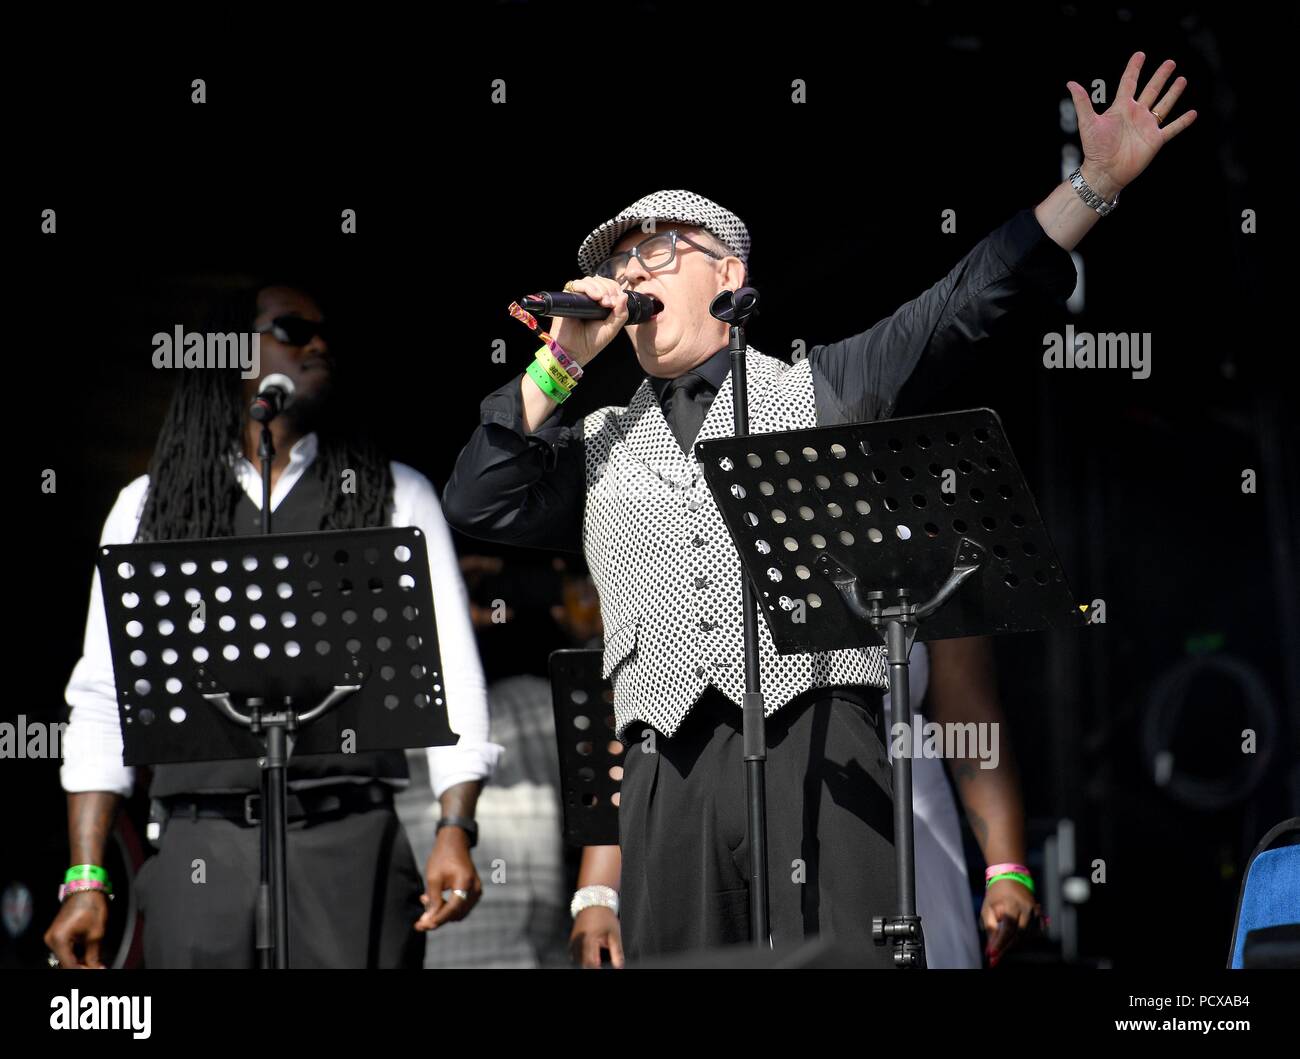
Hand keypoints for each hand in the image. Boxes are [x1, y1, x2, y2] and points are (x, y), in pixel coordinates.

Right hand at [43, 891, 109, 968]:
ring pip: (64, 958)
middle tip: (96, 968)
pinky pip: (64, 950)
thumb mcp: (96, 933)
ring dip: (78, 962)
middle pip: (64, 963)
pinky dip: (74, 955)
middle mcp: (51, 939)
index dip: (83, 970)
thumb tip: (96, 968)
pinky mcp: (56, 935)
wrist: (85, 888)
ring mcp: (52, 937)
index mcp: (59, 939)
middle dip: (81, 967)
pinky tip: (86, 957)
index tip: (95, 970)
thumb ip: (93, 954)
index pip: (68, 965)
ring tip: (93, 964)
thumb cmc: (91, 905)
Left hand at [415, 829, 481, 930]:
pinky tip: (435, 900)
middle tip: (420, 921)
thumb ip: (433, 900)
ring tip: (426, 901)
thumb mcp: (433, 878)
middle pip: (456, 914)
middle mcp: (475, 889)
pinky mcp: (474, 892)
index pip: (452, 909)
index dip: (438, 919)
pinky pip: (460, 907)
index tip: (423, 926)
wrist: (454, 844)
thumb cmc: (442, 857)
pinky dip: (448, 908)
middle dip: (438, 918)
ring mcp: (476, 891)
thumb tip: (429, 921)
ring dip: (442, 913)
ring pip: (458, 913)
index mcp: (465, 882)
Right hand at [547, 276, 630, 366]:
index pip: (610, 286)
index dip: (615, 290)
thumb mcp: (612, 328)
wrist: (574, 351)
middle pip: (601, 281)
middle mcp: (589, 297)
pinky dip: (588, 287)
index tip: (616, 303)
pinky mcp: (568, 297)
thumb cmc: (591, 342)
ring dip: (600, 288)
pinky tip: (595, 297)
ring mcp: (578, 296)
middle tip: (610, 304)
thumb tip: (624, 295)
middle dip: (609, 289)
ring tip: (604, 302)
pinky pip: (577, 284)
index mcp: (601, 303)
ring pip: (591, 281)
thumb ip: (621, 314)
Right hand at [569, 905, 623, 967]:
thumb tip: (619, 966)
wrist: (593, 901)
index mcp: (589, 940)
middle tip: (598, 965)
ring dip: (584, 963)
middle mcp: (579, 941)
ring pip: (576, 959)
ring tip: (594, 962)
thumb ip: (617, 951)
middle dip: (590, 966)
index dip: (596, 969)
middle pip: (582, 963)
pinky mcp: (572, 938)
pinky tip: (586, 957)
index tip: (601, 969)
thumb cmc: (604, 915)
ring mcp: (573, 940)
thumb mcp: (614, 933)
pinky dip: (579, 957)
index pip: (590, 964)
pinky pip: (573, 953)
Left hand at [981, 878, 1041, 965]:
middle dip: (1006, 948)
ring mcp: (1036, 912)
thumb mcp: (988, 907)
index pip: (1008, 928)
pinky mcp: (1040, 915)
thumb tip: (990, 949)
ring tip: (1001, 948)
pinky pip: (1034, 933)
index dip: (1001, 943)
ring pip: (1027, 936)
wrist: (1011, 878)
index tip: (992, 954)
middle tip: (995, 958)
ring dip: (1014, 944)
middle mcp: (1027, 908)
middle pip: (1019, 934)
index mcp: (1013, 904)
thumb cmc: (996, 894)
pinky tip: (1013, 941)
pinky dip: (1023, 939)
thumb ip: (990, 927)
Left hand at [1066, 51, 1196, 196]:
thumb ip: (1082, 102)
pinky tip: (1193, 113)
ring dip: (1173, 93)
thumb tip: (1070, 83)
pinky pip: (1172, 128)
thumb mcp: (1088, 123)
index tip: (1140, 54)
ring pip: (1164, 105)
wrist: (1105, 172)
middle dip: (1160, 76)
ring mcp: (1147, 126)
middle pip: (1151, 90)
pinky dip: (1183, 121)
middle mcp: (1136, 114)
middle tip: (1170, 63)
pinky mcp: (1155, 140)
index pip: (1129, 82)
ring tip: (1182, 79)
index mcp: (1121, 108)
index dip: (1134, 68)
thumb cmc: (1094, 149)